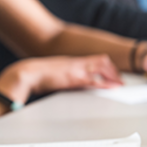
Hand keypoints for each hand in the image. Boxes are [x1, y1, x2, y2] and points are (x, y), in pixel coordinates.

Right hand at [0, 55, 122, 102]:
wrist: (27, 73)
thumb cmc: (37, 75)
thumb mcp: (54, 73)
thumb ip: (64, 76)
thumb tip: (69, 82)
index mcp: (71, 61)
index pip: (95, 59)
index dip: (107, 66)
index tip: (113, 74)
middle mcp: (76, 62)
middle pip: (102, 61)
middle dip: (113, 71)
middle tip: (119, 80)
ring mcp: (76, 69)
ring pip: (102, 67)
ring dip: (113, 76)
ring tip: (119, 84)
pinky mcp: (73, 78)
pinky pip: (94, 80)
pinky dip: (106, 84)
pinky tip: (112, 88)